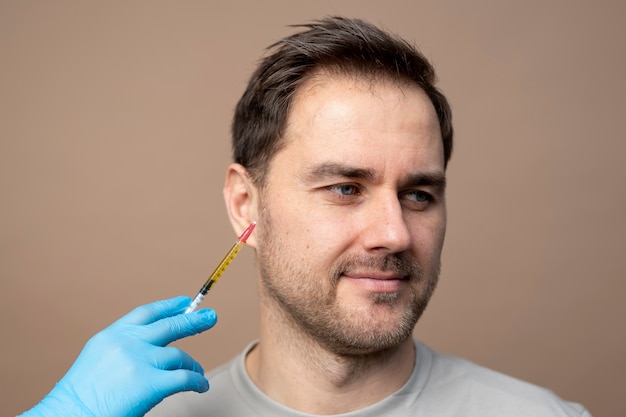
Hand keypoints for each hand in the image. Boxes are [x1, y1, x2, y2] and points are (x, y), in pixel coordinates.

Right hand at [21, 296, 216, 416]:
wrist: (67, 416)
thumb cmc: (80, 397)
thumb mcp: (97, 359)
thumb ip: (122, 348)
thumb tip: (151, 345)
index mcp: (112, 335)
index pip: (147, 313)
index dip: (169, 306)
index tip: (185, 302)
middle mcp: (128, 343)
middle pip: (170, 325)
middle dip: (193, 320)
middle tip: (210, 317)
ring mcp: (140, 361)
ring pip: (179, 355)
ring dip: (192, 364)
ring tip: (198, 371)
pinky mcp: (151, 383)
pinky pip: (184, 378)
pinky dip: (197, 381)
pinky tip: (201, 385)